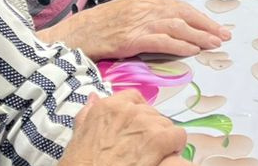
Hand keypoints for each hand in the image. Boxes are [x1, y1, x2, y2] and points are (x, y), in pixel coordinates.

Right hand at [43, 0, 230, 59]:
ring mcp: (137, 22)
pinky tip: (192, 50)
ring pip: (176, 27)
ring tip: (214, 44)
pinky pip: (161, 41)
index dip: (199, 17)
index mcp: (144, 1)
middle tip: (224, 35)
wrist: (73, 34)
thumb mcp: (125, 15)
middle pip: (183, 14)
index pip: (179, 6)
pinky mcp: (130, 38)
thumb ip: (146, 17)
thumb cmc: (97, 27)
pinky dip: (179, 45)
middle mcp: (144, 8)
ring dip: (199, 36)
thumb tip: (168, 27)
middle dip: (206, 25)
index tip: (215, 26)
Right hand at [60, 91, 189, 165]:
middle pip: (152, 113)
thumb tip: (94, 97)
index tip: (135, 130)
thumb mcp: (79, 136)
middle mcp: (128, 110)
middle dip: (150, 129)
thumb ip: (88, 114)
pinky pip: (178, 136)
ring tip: (151, 154)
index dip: (138, 116)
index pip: (134, 98)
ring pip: (166, 124)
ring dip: (162, 139)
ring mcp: (145, 124)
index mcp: (108, 106)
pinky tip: (165, 156)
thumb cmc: (82, 163)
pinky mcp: (158, 140)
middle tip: (142, 147)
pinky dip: (175, 147)